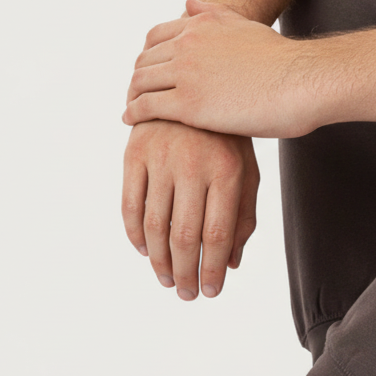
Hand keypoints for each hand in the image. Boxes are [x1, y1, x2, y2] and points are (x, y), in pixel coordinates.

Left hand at [122, 0, 316, 138]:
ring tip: (130, 109)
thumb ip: (213, 14)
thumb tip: (188, 3)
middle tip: (134, 95)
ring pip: (142, 81)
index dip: (148, 56)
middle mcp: (188, 43)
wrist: (299, 83)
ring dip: (131, 95)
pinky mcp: (189, 105)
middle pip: (145, 60)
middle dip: (136, 78)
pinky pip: (147, 106)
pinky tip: (128, 121)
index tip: (148, 73)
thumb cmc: (281, 63)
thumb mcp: (243, 26)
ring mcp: (186, 73)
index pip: (157, 37)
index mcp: (201, 25)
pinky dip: (133, 112)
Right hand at [122, 119, 258, 299]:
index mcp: (228, 171)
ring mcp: (161, 157)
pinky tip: (145, 251)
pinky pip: (129, 205)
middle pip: (184, 236)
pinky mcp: (135, 152)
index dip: (212, 269)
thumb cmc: (226, 138)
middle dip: (185, 273)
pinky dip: (135, 234)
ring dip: (159, 261)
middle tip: (187, 295)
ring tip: (168, 279)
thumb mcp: (246, 172)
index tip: (210, 291)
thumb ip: (243, 218)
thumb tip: (230, 264)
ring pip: (155, 226)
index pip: (217, 235)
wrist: (194, 81)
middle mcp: (193, 164)